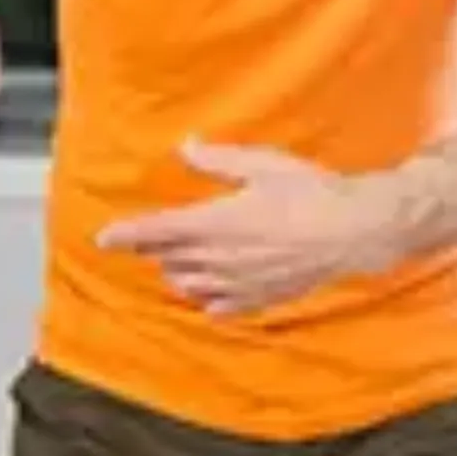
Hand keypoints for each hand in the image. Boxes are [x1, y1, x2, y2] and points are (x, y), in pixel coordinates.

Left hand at [94, 139, 415, 316]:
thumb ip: (217, 161)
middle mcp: (218, 258)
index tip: (104, 238)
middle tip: (155, 237)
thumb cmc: (310, 193)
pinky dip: (208, 298)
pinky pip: (220, 307)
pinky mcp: (258, 299)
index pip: (156, 232)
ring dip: (178, 272)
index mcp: (214, 223)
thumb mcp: (262, 165)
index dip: (126, 235)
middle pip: (168, 259)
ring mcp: (237, 283)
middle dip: (156, 249)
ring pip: (189, 285)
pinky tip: (212, 292)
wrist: (352, 231)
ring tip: (182, 260)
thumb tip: (186, 148)